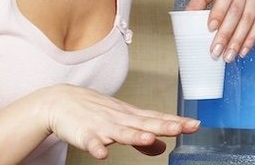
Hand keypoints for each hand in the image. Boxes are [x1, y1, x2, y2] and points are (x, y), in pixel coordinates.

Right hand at [35, 84, 199, 158]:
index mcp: (131, 116)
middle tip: (181, 128)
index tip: (195, 125)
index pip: (157, 118)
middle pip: (144, 123)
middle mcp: (120, 119)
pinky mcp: (83, 133)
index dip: (176, 122)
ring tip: (148, 138)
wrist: (59, 100)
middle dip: (163, 126)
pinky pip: (90, 142)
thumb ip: (142, 135)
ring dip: (134, 135)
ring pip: (121, 132)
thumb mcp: (121, 121)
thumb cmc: (94, 111)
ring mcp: (102, 125)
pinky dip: (96, 147)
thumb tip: (162, 147)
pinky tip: (102, 154)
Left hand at [185, 0, 254, 62]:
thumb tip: (186, 18)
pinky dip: (252, 37)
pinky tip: (244, 48)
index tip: (210, 28)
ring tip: (230, 55)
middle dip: (227, 34)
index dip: (219, 12)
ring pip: (250, 18)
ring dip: (240, 40)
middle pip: (238, 10)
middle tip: (217, 52)